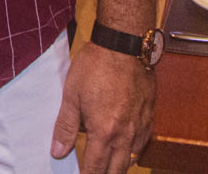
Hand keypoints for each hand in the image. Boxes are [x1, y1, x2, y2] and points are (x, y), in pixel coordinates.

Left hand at [51, 44, 153, 173]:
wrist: (125, 45)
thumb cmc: (96, 66)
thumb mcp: (72, 95)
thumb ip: (66, 126)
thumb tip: (57, 151)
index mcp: (105, 131)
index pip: (95, 167)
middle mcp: (126, 134)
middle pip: (117, 170)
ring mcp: (141, 126)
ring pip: (132, 159)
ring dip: (119, 167)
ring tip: (107, 166)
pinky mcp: (149, 116)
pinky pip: (143, 143)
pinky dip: (133, 151)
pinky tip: (125, 148)